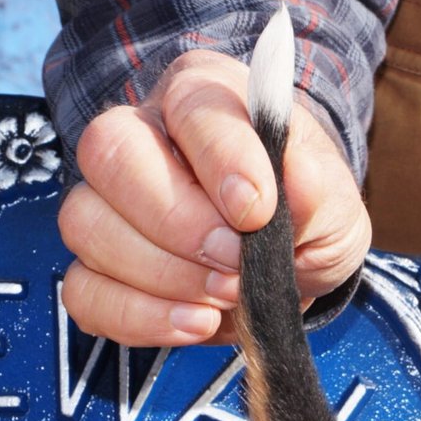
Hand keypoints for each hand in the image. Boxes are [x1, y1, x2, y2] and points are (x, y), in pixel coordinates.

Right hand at [58, 49, 369, 346]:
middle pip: (109, 153)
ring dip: (162, 275)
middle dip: (177, 221)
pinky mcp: (96, 266)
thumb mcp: (335, 201)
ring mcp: (107, 201)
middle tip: (234, 262)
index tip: (257, 212)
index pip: (190, 105)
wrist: (298, 262)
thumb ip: (317, 188)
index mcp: (205, 98)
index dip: (220, 159)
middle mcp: (142, 135)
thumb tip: (293, 179)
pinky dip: (139, 317)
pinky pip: (84, 292)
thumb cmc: (310, 214)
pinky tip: (195, 322)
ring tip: (227, 296)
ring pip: (87, 224)